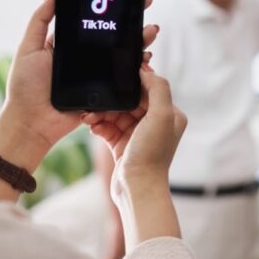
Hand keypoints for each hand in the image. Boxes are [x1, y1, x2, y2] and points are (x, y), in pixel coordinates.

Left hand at [0, 0, 157, 164]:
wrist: (32, 122)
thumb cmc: (25, 86)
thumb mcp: (29, 48)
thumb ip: (40, 20)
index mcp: (70, 43)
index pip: (94, 19)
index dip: (110, 5)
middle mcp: (87, 56)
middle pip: (115, 33)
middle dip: (133, 16)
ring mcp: (98, 73)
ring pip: (125, 52)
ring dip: (141, 39)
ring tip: (151, 29)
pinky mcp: (105, 91)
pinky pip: (125, 76)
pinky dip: (138, 66)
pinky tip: (146, 56)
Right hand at [82, 70, 186, 192]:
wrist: (137, 188)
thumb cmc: (152, 154)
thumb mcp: (162, 116)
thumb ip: (158, 88)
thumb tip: (145, 70)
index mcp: (169, 114)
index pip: (148, 89)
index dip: (130, 85)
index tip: (113, 80)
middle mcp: (155, 123)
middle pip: (129, 101)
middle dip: (111, 100)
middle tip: (95, 101)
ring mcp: (138, 134)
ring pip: (116, 113)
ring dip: (101, 112)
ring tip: (89, 116)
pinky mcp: (122, 144)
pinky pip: (107, 127)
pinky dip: (98, 124)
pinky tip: (90, 124)